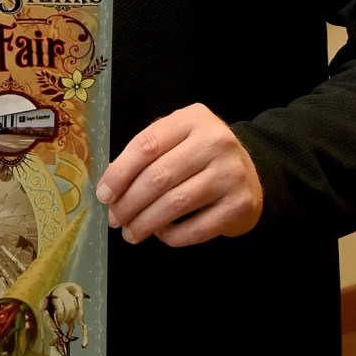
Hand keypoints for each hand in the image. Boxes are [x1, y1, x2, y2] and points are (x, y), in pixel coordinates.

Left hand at [96, 103, 262, 246]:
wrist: (251, 174)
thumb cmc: (199, 156)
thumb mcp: (175, 140)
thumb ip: (145, 155)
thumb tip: (110, 188)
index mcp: (192, 119)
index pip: (146, 145)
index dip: (120, 173)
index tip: (104, 195)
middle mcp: (215, 142)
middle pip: (158, 176)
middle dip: (129, 203)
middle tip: (115, 219)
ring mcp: (231, 173)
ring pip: (175, 203)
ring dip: (145, 223)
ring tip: (131, 232)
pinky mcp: (240, 205)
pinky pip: (196, 228)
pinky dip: (172, 236)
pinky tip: (161, 234)